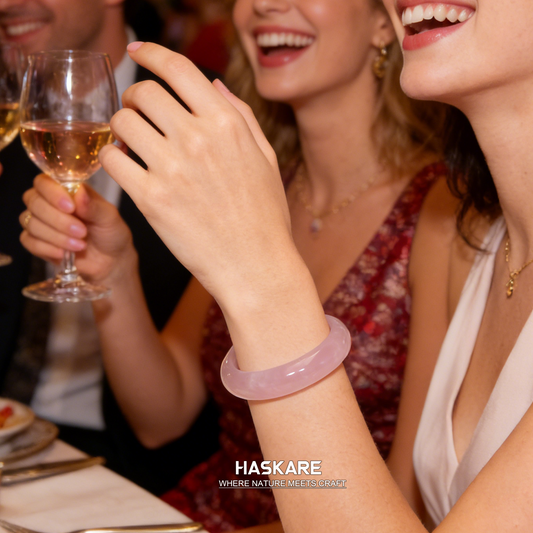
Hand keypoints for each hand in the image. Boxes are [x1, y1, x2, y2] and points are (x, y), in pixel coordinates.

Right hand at [20, 174, 136, 284]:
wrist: (111, 261)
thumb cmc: (111, 233)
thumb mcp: (110, 218)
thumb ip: (94, 206)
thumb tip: (79, 192)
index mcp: (66, 190)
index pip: (44, 182)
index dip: (53, 193)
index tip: (71, 207)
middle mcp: (49, 203)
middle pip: (34, 202)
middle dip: (58, 220)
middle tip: (82, 232)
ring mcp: (41, 222)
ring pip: (30, 222)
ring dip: (56, 236)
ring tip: (80, 244)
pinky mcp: (37, 242)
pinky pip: (29, 241)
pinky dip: (47, 248)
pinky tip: (64, 253)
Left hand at [99, 43, 297, 304]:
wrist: (256, 266)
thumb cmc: (265, 216)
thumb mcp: (265, 159)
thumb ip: (241, 116)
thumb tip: (213, 84)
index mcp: (227, 125)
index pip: (179, 69)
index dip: (153, 53)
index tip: (139, 51)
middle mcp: (198, 139)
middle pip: (145, 93)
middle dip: (135, 97)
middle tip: (138, 112)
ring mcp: (172, 169)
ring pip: (123, 123)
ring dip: (122, 127)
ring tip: (130, 142)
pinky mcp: (151, 200)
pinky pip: (113, 162)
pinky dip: (113, 159)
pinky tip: (126, 166)